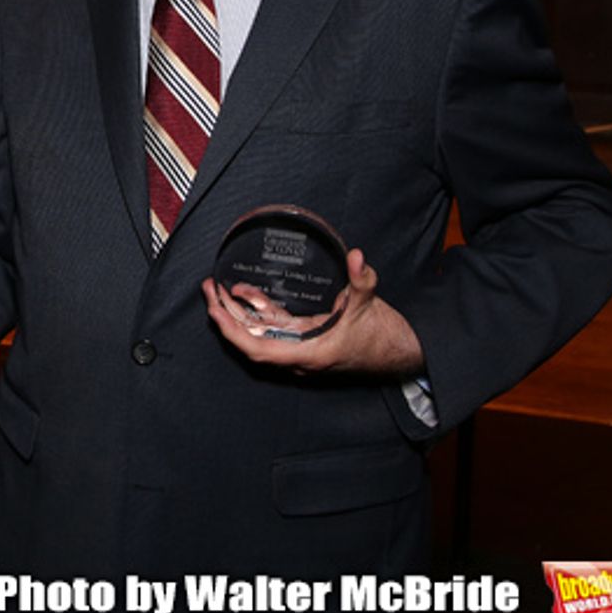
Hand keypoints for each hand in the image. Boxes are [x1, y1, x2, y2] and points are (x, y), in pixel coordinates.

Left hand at [203, 249, 423, 375]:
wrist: (402, 353)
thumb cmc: (383, 337)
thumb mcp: (370, 305)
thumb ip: (361, 280)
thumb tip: (356, 257)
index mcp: (309, 353)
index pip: (258, 350)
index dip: (233, 332)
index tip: (215, 311)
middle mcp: (300, 356)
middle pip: (251, 342)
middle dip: (226, 317)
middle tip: (209, 290)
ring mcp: (301, 350)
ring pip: (260, 336)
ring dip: (238, 315)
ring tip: (219, 289)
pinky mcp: (306, 342)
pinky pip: (274, 330)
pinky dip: (258, 313)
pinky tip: (247, 295)